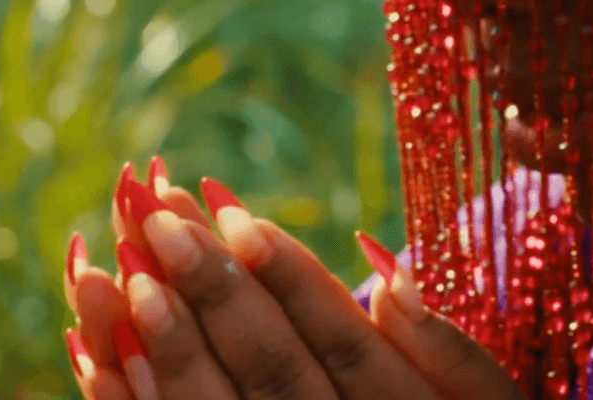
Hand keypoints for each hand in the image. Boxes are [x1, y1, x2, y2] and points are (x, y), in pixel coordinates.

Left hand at [64, 159, 524, 399]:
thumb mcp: (485, 398)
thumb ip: (450, 347)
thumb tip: (391, 278)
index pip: (341, 339)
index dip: (288, 275)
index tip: (235, 212)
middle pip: (274, 369)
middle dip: (214, 290)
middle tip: (160, 215)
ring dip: (164, 342)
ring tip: (120, 266)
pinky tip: (107, 348)